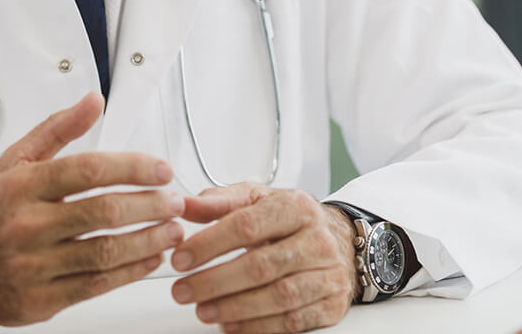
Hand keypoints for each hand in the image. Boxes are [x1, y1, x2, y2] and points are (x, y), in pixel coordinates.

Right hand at [0, 91, 184, 325]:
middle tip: (175, 201)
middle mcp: (27, 226)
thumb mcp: (16, 160)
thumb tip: (94, 101)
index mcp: (24, 186)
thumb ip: (58, 128)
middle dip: (150, 205)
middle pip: (103, 212)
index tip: (161, 170)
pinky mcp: (39, 301)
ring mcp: (32, 267)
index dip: (133, 168)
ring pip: (104, 252)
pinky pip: (95, 286)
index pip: (88, 170)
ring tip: (173, 229)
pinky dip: (130, 272)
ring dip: (148, 240)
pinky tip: (150, 258)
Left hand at [171, 183, 356, 332]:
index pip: (248, 224)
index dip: (210, 244)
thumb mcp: (259, 200)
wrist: (339, 240)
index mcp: (297, 206)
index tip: (182, 257)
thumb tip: (185, 205)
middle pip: (261, 265)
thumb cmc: (292, 220)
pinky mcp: (332, 303)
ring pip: (278, 297)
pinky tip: (232, 325)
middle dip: (214, 282)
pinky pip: (293, 322)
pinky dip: (258, 327)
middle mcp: (317, 239)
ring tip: (203, 309)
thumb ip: (221, 202)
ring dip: (233, 308)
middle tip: (184, 290)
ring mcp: (328, 273)